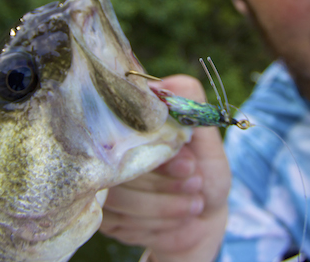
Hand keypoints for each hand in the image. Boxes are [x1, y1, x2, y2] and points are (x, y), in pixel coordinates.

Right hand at [100, 74, 229, 261]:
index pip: (120, 125)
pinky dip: (156, 224)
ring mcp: (102, 185)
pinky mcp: (103, 217)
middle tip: (196, 182)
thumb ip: (193, 106)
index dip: (155, 147)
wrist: (202, 221)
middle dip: (163, 182)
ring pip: (119, 198)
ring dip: (164, 206)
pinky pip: (119, 223)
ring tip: (193, 202)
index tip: (190, 163)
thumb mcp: (207, 140)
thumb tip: (165, 86)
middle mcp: (108, 152)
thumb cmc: (204, 173)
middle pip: (117, 165)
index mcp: (130, 125)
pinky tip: (176, 219)